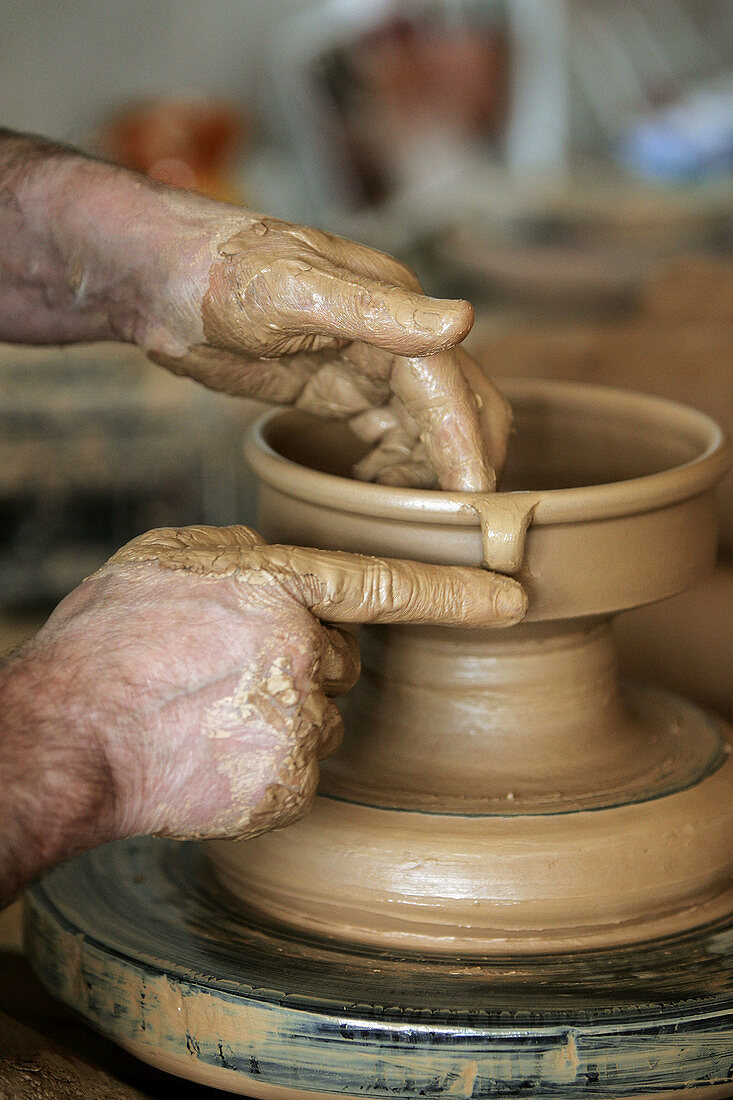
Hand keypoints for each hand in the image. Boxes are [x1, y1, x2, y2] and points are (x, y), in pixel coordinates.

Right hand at [0, 524, 526, 902]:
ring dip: (281, 717)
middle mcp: (303, 653)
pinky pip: (301, 770)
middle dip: (301, 664)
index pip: (387, 586)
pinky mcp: (290, 786)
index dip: (456, 594)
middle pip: (342, 661)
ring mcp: (301, 725)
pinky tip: (213, 753)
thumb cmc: (105, 646)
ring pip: (323, 718)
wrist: (65, 743)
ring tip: (209, 714)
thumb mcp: (165, 562)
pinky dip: (268, 765)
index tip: (514, 600)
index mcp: (276, 586)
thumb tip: (277, 566)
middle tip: (226, 672)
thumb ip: (239, 554)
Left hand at [2, 132, 509, 488]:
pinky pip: (388, 430)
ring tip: (422, 515)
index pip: (447, 383)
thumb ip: (379, 312)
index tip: (475, 497)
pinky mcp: (337, 387)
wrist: (160, 279)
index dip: (464, 441)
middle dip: (468, 457)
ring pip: (426, 423)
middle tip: (466, 519)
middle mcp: (391, 333)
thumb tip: (464, 320)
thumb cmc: (218, 274)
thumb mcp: (294, 290)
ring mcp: (365, 363)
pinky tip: (382, 489)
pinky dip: (399, 463)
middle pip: (456, 403)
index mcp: (392, 305)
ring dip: (434, 467)